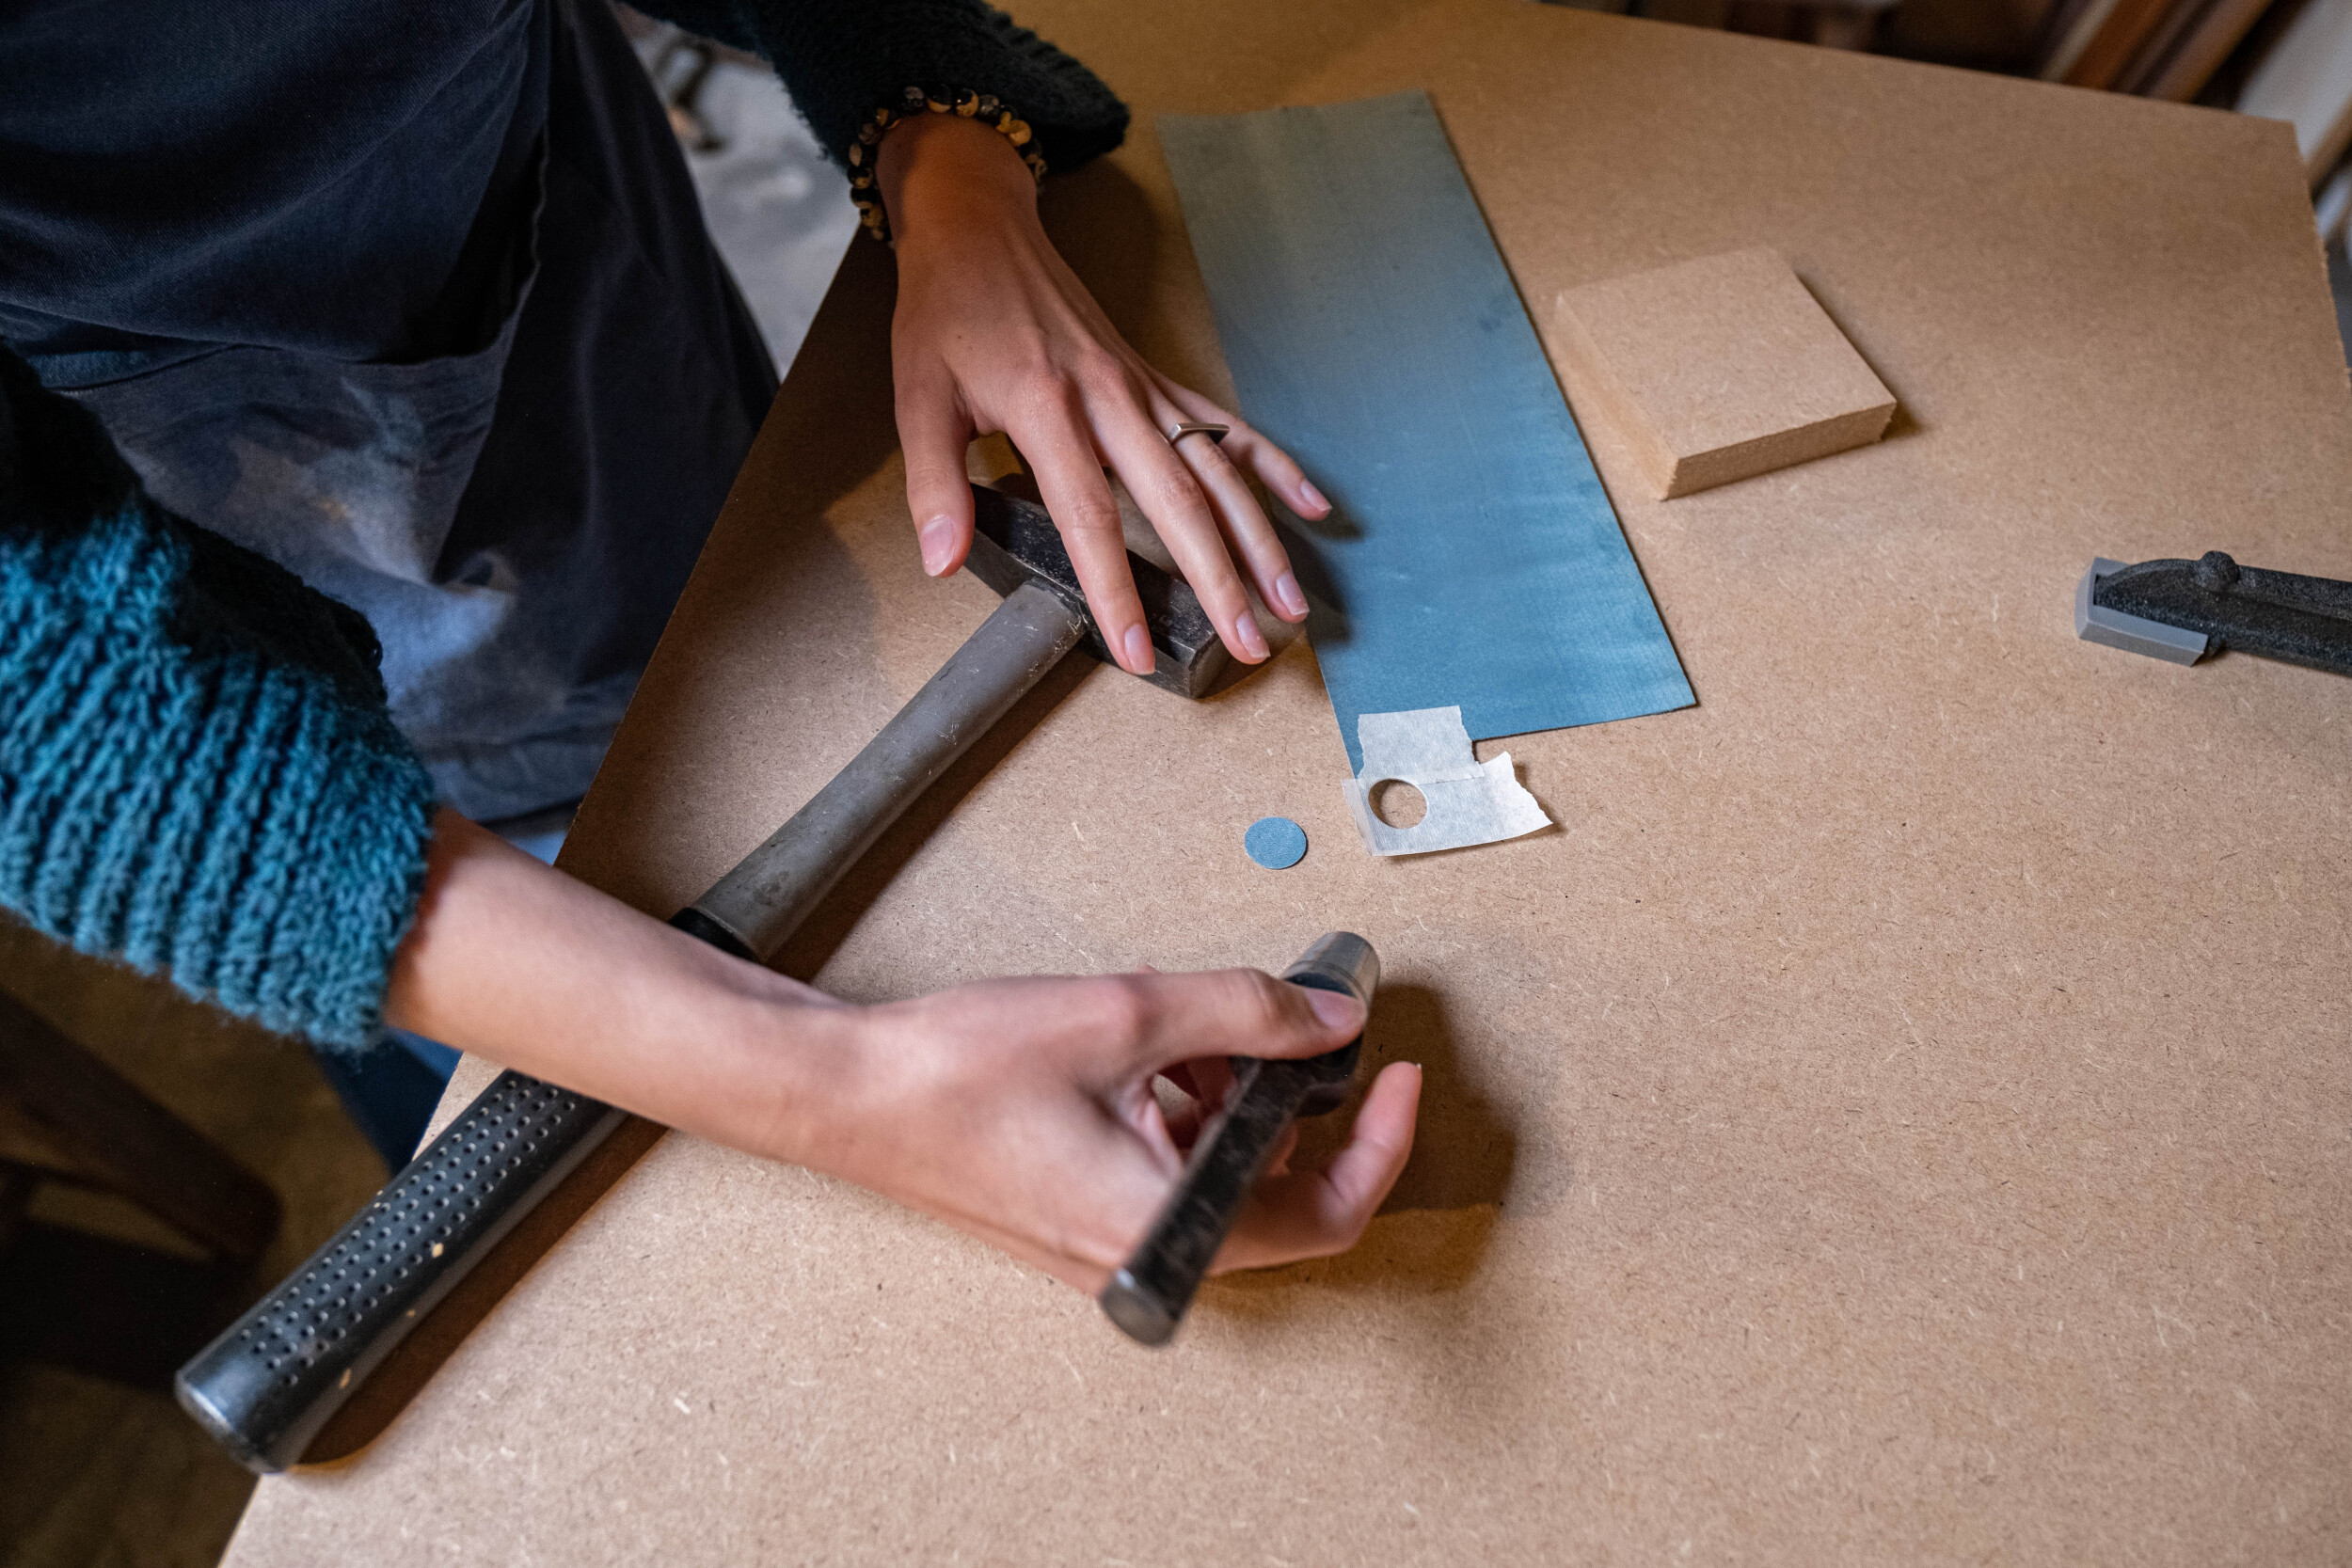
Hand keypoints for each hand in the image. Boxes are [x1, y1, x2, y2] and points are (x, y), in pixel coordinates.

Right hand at [804, 968, 1421, 1289]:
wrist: (846, 1095)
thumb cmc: (957, 1074)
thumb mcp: (1129, 1016)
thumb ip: (1247, 1012)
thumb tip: (1332, 1014)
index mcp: (1169, 1225)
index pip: (1328, 1212)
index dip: (1378, 1140)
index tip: (1393, 1075)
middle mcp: (1145, 1253)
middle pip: (1272, 1186)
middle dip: (1275, 1093)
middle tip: (1268, 1018)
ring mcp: (1108, 1242)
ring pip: (1215, 1168)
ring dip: (1218, 1091)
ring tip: (1172, 1019)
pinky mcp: (1079, 1218)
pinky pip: (1164, 1166)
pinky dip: (1172, 1104)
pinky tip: (1136, 1045)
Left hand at [878, 113, 1333, 676]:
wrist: (978, 228)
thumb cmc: (946, 313)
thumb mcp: (916, 397)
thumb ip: (933, 485)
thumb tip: (941, 561)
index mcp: (1047, 406)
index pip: (1090, 517)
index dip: (1116, 589)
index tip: (1138, 649)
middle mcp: (1110, 397)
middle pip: (1179, 502)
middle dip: (1219, 580)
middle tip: (1248, 642)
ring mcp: (1143, 386)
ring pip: (1218, 470)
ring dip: (1260, 537)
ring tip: (1289, 600)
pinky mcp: (1156, 377)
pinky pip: (1226, 426)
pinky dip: (1273, 466)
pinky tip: (1311, 506)